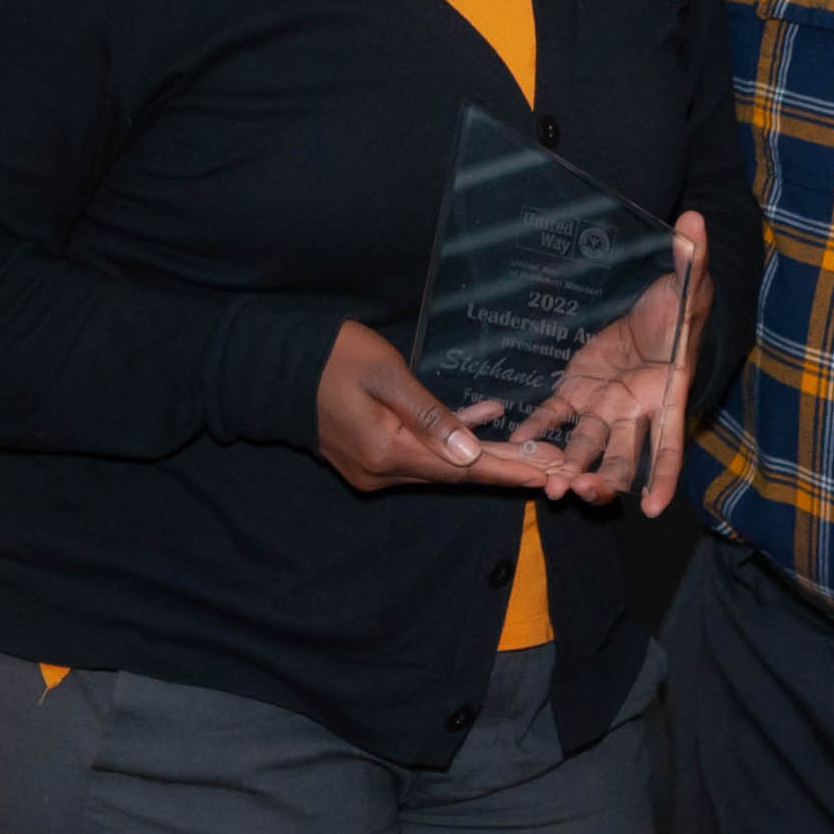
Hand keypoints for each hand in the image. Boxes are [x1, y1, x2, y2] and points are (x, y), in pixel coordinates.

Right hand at [316, 321, 555, 493]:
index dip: (508, 472)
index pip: (462, 471)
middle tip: (558, 465)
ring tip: (535, 446)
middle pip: (457, 473)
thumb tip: (469, 455)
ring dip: (487, 453)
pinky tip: (486, 415)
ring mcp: (373, 466)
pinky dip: (453, 434)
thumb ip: (429, 415)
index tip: (549, 476)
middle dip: (509, 468)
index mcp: (387, 452)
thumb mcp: (386, 376)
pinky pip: (422, 449)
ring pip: (443, 462)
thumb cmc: (333, 358)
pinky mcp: (370, 453)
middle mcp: (381, 470)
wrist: (275, 365)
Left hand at [510, 212, 711, 514]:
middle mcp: (636, 410)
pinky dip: (538, 430)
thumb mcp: (689, 284)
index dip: (664, 476)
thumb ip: (691, 259)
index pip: (670, 443)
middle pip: (623, 456)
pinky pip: (556, 417)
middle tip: (582, 492)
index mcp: (667, 394)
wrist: (655, 310)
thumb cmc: (681, 304)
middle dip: (604, 479)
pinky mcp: (578, 393)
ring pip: (586, 447)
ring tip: (547, 486)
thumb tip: (695, 221)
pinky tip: (517, 442)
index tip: (651, 509)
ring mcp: (606, 406)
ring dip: (568, 467)